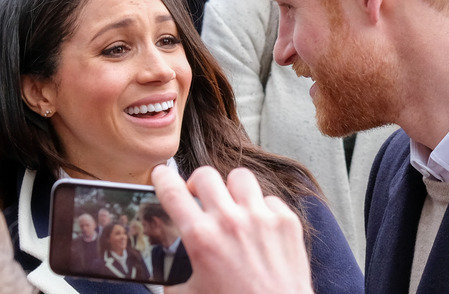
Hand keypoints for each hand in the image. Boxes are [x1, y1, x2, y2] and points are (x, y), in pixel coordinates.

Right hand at [152, 165, 312, 293]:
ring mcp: (262, 218)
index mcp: (201, 238)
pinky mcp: (287, 222)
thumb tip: (166, 259)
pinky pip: (269, 199)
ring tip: (231, 206)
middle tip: (198, 198)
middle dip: (197, 184)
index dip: (162, 179)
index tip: (162, 176)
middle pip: (205, 175)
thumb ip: (172, 273)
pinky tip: (259, 227)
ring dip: (231, 190)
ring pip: (240, 177)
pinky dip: (262, 209)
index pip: (172, 191)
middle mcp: (231, 221)